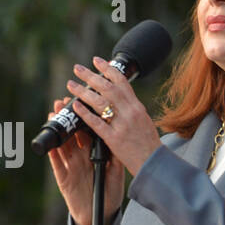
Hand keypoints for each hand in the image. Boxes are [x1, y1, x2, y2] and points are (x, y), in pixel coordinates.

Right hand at [46, 98, 124, 224]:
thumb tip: (118, 137)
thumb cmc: (109, 193)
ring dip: (58, 129)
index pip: (87, 131)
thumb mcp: (115, 173)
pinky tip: (49, 141)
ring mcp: (71, 166)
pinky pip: (56, 163)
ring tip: (53, 113)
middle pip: (72, 133)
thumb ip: (115, 156)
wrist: (101, 215)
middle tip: (62, 102)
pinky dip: (52, 151)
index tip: (83, 102)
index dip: (84, 117)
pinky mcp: (63, 178)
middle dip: (67, 117)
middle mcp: (80, 157)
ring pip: (62, 144)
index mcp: (93, 153)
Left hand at [66, 56, 162, 177]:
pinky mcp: (113, 139)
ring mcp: (122, 125)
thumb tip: (119, 97)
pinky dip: (85, 113)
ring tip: (70, 84)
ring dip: (83, 91)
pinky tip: (75, 106)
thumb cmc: (148, 144)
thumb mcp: (144, 121)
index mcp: (137, 107)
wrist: (154, 163)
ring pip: (100, 102)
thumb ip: (131, 109)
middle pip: (107, 88)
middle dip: (90, 76)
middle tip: (77, 68)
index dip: (108, 69)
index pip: (121, 81)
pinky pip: (96, 123)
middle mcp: (130, 112)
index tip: (96, 60)